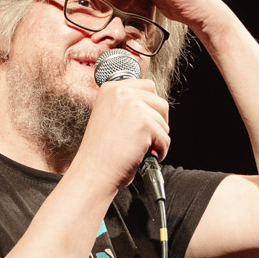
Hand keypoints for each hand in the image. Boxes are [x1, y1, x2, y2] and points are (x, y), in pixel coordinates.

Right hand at [75, 74, 170, 191]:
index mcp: (111, 89)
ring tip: (143, 149)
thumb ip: (127, 106)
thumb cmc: (100, 151)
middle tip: (150, 137)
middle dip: (159, 122)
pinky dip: (160, 151)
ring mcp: (133, 106)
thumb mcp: (109, 116)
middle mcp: (121, 92)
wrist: (93, 171)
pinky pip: (165, 138)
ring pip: (164, 121)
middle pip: (160, 102)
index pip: (147, 86)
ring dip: (159, 138)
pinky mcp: (144, 124)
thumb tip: (154, 107)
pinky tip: (144, 156)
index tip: (147, 122)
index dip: (152, 107)